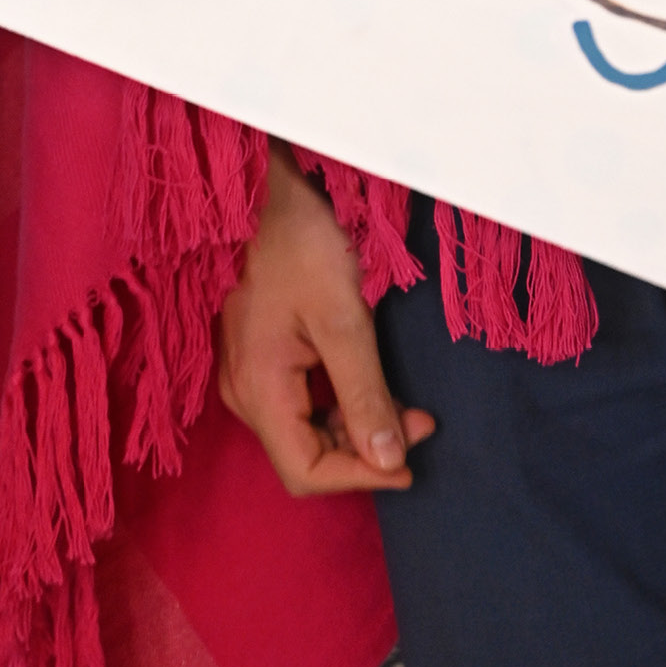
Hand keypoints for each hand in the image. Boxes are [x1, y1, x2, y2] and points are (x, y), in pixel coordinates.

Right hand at [213, 152, 434, 496]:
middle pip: (306, 452)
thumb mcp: (344, 319)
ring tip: (407, 406)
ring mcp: (248, 372)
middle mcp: (244, 392)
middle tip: (420, 421)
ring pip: (305, 428)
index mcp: (258, 390)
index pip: (306, 471)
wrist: (267, 189)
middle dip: (366, 449)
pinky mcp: (260, 354)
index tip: (410, 464)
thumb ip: (365, 394)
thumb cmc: (302, 244)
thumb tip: (388, 460)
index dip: (360, 477)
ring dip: (356, 424)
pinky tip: (372, 385)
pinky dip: (339, 403)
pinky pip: (300, 400)